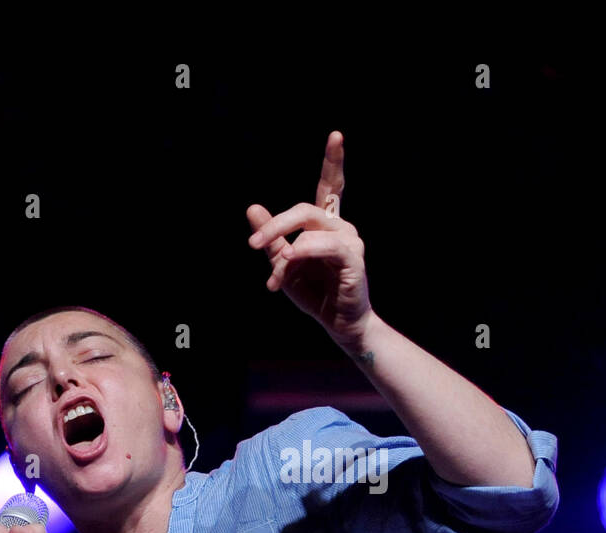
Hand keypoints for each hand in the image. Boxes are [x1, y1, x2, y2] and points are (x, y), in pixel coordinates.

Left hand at [246, 130, 373, 348]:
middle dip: (275, 225)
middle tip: (252, 245)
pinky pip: (325, 246)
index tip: (336, 136)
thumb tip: (252, 208)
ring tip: (275, 279)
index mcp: (326, 224)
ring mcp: (350, 241)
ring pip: (309, 229)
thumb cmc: (316, 294)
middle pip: (304, 209)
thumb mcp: (284, 264)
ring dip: (285, 253)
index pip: (331, 186)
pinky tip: (291, 259)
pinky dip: (304, 250)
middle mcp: (341, 226)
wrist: (340, 325)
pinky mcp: (353, 259)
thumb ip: (271, 238)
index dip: (334, 161)